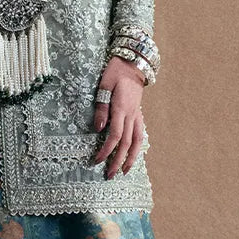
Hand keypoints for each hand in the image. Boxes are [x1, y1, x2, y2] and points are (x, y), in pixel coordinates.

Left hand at [93, 56, 145, 177]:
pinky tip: (134, 154)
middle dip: (117, 161)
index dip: (106, 150)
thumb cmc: (115, 71)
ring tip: (124, 171)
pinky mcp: (139, 113)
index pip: (114, 136)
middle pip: (126, 143)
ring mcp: (137, 114)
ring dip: (131, 158)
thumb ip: (101, 107)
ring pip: (137, 141)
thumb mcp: (104, 85)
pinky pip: (140, 134)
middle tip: (109, 175)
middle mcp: (132, 114)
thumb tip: (98, 128)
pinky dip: (138, 147)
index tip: (97, 160)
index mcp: (122, 108)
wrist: (133, 63)